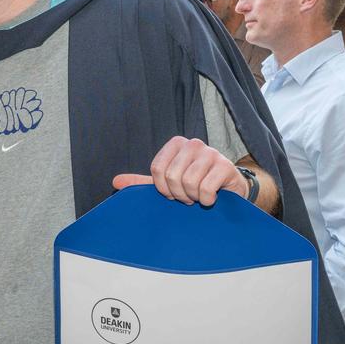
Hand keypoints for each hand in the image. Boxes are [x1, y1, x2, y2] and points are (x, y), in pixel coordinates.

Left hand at [112, 136, 247, 205]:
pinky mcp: (226, 166)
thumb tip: (115, 182)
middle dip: (178, 194)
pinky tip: (212, 198)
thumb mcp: (167, 183)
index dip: (162, 188)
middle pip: (171, 176)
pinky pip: (206, 188)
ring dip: (193, 197)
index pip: (157, 169)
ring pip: (188, 183)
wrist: (228, 189)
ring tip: (199, 195)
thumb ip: (143, 182)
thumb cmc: (195, 184)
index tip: (171, 193)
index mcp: (177, 144)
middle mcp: (193, 144)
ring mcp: (211, 153)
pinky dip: (206, 200)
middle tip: (187, 196)